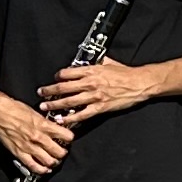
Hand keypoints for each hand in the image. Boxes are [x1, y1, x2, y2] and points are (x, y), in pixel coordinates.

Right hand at [0, 97, 74, 176]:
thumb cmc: (13, 108)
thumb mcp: (35, 112)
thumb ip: (45, 122)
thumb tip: (54, 127)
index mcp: (43, 125)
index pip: (66, 136)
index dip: (69, 138)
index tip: (68, 139)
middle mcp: (38, 137)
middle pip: (60, 152)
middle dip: (63, 152)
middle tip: (62, 151)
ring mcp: (29, 147)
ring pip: (49, 161)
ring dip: (54, 162)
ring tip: (54, 160)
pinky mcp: (19, 153)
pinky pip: (33, 166)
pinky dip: (41, 170)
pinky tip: (45, 169)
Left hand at [39, 57, 159, 122]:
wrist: (140, 83)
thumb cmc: (126, 73)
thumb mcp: (109, 63)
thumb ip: (97, 63)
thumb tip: (89, 61)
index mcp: (91, 70)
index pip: (67, 73)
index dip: (57, 76)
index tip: (53, 80)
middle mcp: (90, 83)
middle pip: (63, 87)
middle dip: (50, 91)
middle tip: (41, 94)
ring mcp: (94, 96)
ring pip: (69, 101)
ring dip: (55, 105)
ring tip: (45, 107)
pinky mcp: (100, 107)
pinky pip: (82, 114)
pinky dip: (71, 117)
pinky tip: (62, 120)